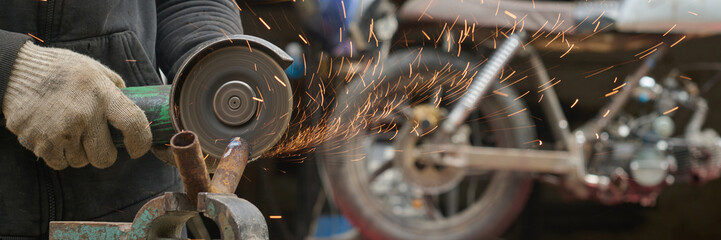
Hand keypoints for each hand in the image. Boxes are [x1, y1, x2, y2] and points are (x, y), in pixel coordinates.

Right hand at [2, 42, 151, 169]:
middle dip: (104, 154)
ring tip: (71, 132)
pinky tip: (55, 136)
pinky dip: (59, 155)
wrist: (15, 70)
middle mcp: (84, 115)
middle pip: (105, 158)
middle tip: (98, 143)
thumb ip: (115, 86)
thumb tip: (132, 102)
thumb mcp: (93, 68)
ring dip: (79, 153)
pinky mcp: (39, 141)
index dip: (141, 142)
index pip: (134, 124)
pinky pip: (59, 162)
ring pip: (80, 162)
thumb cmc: (59, 68)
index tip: (137, 148)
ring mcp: (60, 131)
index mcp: (102, 94)